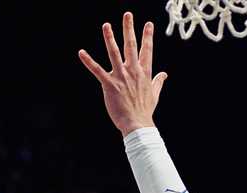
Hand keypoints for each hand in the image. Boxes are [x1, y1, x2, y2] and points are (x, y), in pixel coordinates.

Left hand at [78, 12, 166, 135]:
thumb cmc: (145, 111)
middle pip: (131, 46)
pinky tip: (81, 52)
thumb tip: (164, 74)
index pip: (147, 50)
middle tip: (127, 15)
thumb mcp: (155, 94)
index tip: (148, 23)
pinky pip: (97, 70)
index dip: (147, 36)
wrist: (137, 124)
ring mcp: (121, 77)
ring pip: (115, 53)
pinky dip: (88, 61)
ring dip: (110, 38)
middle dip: (129, 29)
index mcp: (144, 73)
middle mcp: (133, 71)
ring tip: (106, 25)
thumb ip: (158, 82)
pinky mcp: (109, 85)